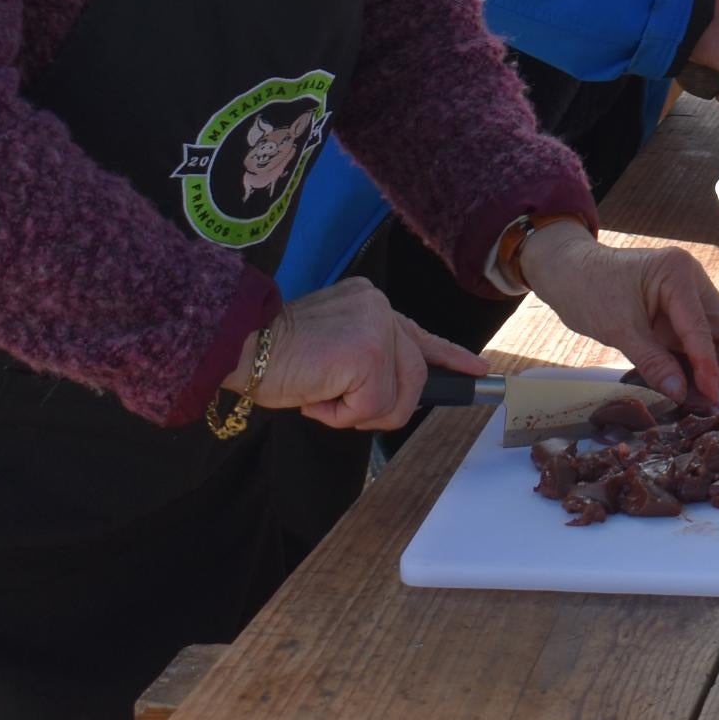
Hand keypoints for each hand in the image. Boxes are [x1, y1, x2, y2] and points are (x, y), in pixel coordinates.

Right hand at [237, 278, 486, 430]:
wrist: (241, 347)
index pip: (419, 334)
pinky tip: (315, 395)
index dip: (450, 356)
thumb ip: (364, 361)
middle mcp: (379, 307)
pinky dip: (340, 415)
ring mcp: (377, 327)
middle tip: (334, 403)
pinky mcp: (367, 353)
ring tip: (320, 394)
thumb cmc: (274, 357)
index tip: (478, 369)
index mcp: (369, 303)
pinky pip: (371, 407)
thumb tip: (390, 393)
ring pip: (396, 398)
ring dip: (356, 412)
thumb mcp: (330, 351)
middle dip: (381, 406)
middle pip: (412, 377)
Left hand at [520, 222, 718, 405]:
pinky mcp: (680, 310)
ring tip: (692, 398)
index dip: (709, 366)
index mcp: (678, 274)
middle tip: (706, 398)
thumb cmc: (588, 289)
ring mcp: (689, 294)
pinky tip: (681, 384)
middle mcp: (692, 280)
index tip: (708, 397)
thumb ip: (653, 362)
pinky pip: (698, 339)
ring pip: (717, 336)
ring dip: (709, 367)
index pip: (705, 327)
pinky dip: (694, 362)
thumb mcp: (619, 330)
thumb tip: (681, 394)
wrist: (568, 272)